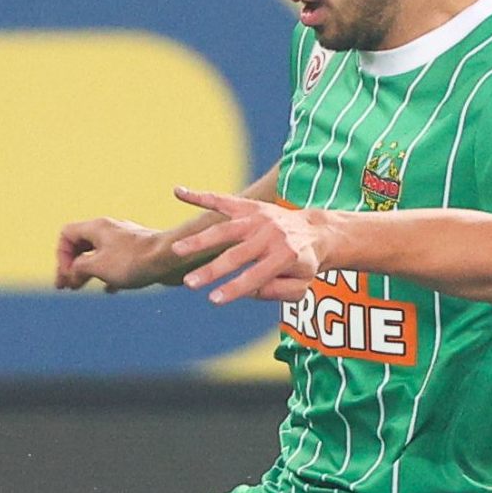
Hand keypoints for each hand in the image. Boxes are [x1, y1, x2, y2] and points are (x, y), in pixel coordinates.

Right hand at [54, 218, 175, 291]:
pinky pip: (116, 262)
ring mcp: (125, 241)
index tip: (68, 274)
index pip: (67, 234)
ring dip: (87, 271)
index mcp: (97, 228)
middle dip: (71, 265)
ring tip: (80, 286)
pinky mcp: (138, 252)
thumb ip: (79, 269)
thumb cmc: (134, 260)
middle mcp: (109, 230)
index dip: (62, 256)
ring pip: (98, 254)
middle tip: (66, 286)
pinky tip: (109, 290)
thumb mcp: (98, 266)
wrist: (170, 258)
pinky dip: (108, 275)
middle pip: (81, 244)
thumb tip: (72, 273)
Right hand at [173, 187, 327, 303]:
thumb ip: (277, 292)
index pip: (256, 276)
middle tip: (189, 283)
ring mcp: (258, 218)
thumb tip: (250, 291)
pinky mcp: (249, 206)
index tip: (213, 300)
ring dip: (199, 240)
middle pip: (236, 254)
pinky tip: (178, 192)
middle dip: (211, 270)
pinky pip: (222, 200)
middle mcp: (271, 234)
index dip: (235, 288)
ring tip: (176, 250)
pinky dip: (199, 196)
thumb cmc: (303, 265)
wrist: (315, 232)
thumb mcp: (300, 286)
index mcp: (286, 255)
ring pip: (224, 229)